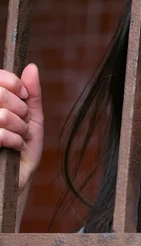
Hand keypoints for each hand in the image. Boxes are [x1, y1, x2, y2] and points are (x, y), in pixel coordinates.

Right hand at [0, 64, 43, 193]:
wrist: (18, 178)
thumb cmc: (23, 148)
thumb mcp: (32, 118)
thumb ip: (32, 94)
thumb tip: (31, 67)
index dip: (14, 83)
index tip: (25, 96)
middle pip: (1, 95)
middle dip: (21, 110)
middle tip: (24, 123)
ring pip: (2, 115)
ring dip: (20, 128)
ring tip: (20, 137)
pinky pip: (0, 134)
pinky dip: (15, 140)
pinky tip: (15, 147)